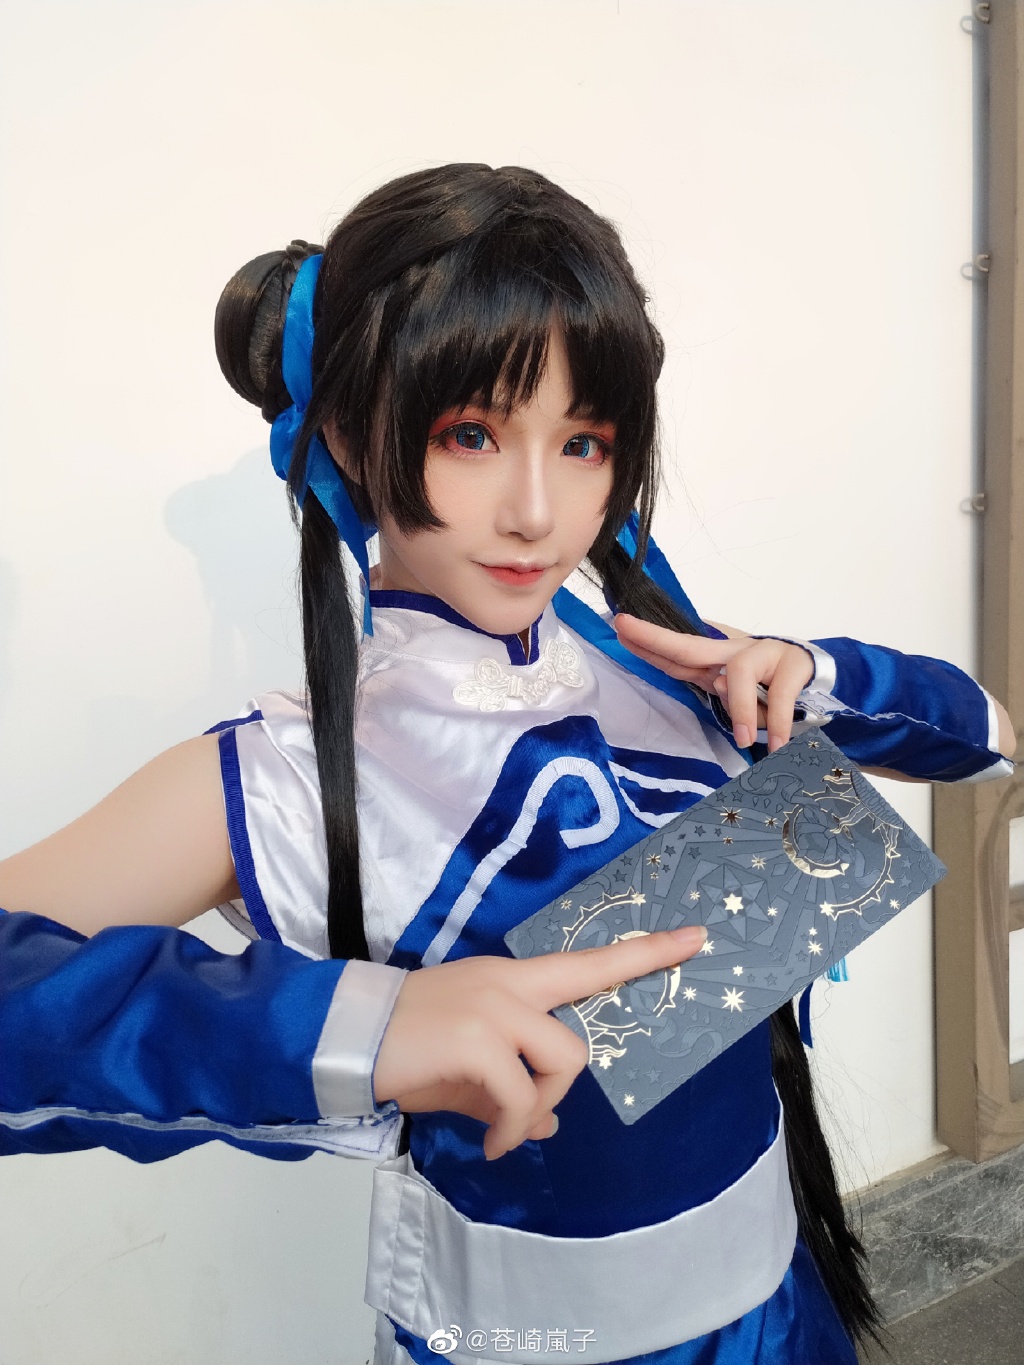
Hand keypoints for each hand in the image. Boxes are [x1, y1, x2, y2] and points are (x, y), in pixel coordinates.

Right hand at [373, 924, 706, 1159]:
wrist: (346, 1035)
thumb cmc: (408, 1047)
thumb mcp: (468, 1069)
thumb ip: (512, 1090)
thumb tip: (546, 1123)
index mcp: (512, 980)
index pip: (588, 961)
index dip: (646, 951)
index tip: (697, 937)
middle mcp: (510, 983)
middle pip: (587, 1004)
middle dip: (580, 1059)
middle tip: (547, 1093)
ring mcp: (495, 1006)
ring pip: (564, 1060)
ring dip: (539, 1103)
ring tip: (504, 1126)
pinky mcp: (478, 1040)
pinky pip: (520, 1098)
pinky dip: (510, 1129)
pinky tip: (492, 1143)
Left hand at [613, 615, 813, 751]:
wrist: (818, 674)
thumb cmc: (771, 685)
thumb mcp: (738, 692)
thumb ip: (717, 689)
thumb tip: (717, 684)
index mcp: (717, 661)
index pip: (676, 654)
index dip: (648, 644)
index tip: (618, 628)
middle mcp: (733, 652)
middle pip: (689, 646)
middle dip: (655, 637)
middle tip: (624, 627)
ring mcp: (762, 654)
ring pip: (737, 677)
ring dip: (740, 711)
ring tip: (745, 740)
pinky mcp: (790, 666)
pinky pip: (778, 698)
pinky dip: (777, 725)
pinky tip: (778, 746)